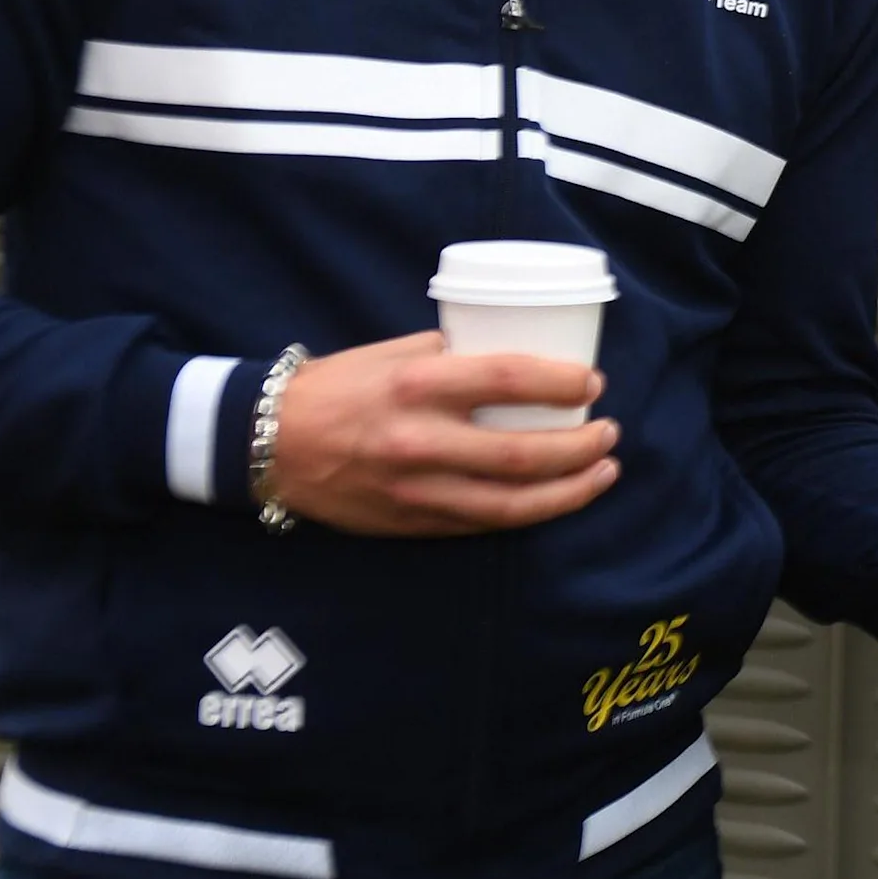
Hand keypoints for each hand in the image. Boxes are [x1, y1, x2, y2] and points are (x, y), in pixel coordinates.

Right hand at [265, 332, 620, 536]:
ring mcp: (416, 490)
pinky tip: (556, 499)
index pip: (507, 380)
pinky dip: (527, 513)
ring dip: (569, 491)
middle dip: (580, 446)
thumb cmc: (336, 388)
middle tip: (609, 432)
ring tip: (604, 472)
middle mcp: (420, 442)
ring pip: (511, 503)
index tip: (592, 383)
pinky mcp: (412, 523)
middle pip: (522, 453)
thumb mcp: (392, 355)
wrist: (268, 444)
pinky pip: (482, 523)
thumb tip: (513, 357)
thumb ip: (451, 358)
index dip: (560, 384)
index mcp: (417, 387)